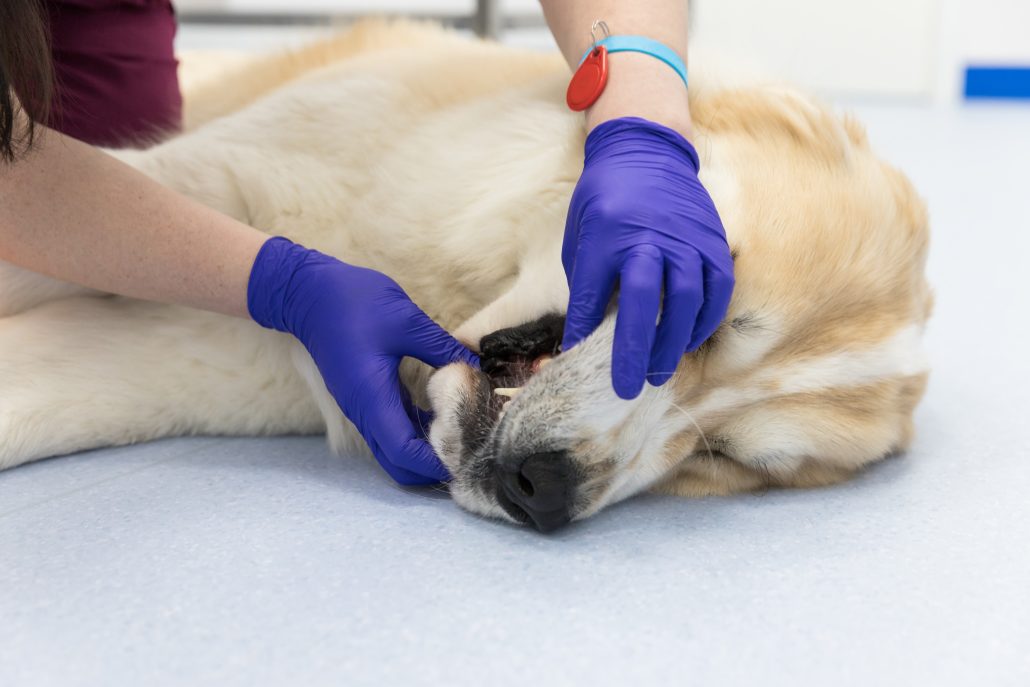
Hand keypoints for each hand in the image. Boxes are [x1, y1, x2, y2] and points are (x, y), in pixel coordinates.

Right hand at [247, 237, 478, 485]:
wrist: (307, 293)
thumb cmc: (353, 303)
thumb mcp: (406, 321)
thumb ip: (442, 348)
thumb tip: (476, 368)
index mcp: (371, 398)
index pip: (403, 451)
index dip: (434, 462)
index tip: (466, 456)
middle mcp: (364, 411)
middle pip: (397, 462)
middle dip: (430, 468)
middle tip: (469, 452)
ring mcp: (362, 407)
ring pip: (392, 449)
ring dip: (423, 452)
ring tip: (462, 437)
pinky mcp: (364, 398)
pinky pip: (390, 430)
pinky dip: (414, 434)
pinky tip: (442, 417)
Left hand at [562, 117, 733, 399]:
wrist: (646, 150)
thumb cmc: (605, 199)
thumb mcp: (581, 235)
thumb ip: (587, 284)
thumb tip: (584, 336)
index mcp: (608, 232)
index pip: (595, 293)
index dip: (586, 329)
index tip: (579, 357)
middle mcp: (651, 236)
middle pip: (645, 303)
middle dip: (636, 350)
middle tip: (630, 386)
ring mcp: (687, 238)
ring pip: (686, 301)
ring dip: (672, 343)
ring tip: (658, 372)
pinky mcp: (713, 240)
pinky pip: (716, 290)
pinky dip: (704, 321)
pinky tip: (688, 341)